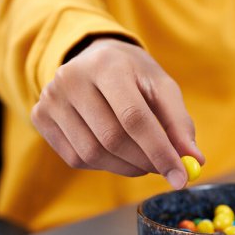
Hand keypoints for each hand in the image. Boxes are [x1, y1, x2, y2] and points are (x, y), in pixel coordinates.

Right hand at [31, 38, 204, 188]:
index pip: (134, 117)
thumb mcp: (162, 88)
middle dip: (145, 161)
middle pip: (112, 138)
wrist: (94, 57)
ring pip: (92, 153)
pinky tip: (119, 153)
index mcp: (108, 65)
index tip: (181, 177)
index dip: (159, 151)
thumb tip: (195, 160)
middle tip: (167, 169)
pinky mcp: (40, 117)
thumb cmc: (135, 75)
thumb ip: (179, 123)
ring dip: (126, 167)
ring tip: (145, 159)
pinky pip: (76, 157)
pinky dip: (105, 164)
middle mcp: (71, 79)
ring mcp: (50, 98)